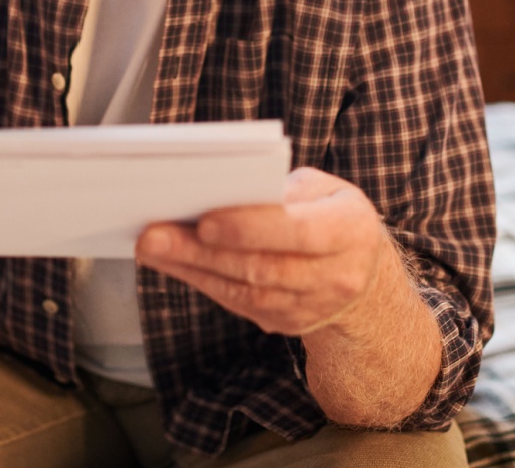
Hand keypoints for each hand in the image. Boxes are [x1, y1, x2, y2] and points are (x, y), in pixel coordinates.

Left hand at [135, 167, 396, 335]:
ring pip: (245, 292)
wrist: (363, 273)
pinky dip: (202, 281)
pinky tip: (172, 263)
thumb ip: (282, 191)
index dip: (250, 229)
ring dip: (192, 269)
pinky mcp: (288, 323)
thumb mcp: (323, 190)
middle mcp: (336, 276)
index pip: (298, 233)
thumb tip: (221, 193)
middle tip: (154, 234)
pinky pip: (239, 304)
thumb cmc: (331, 214)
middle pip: (262, 268)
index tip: (205, 221)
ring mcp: (312, 307)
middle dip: (202, 252)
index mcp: (350, 231)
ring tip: (152, 247)